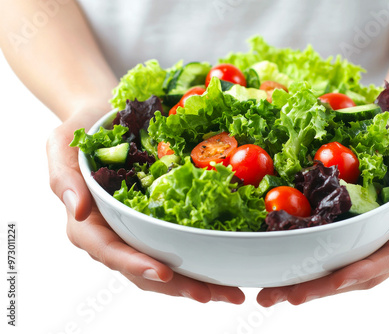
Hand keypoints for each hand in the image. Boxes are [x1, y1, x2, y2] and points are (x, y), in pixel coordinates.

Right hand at [47, 109, 244, 303]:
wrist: (109, 118)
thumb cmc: (83, 131)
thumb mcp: (63, 144)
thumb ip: (63, 177)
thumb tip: (76, 211)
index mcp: (90, 225)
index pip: (111, 251)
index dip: (135, 264)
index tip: (164, 272)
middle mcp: (117, 235)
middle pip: (145, 269)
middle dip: (179, 286)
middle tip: (213, 295)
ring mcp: (141, 231)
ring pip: (167, 266)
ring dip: (198, 282)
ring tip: (231, 292)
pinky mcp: (162, 221)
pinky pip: (181, 244)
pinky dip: (203, 257)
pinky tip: (229, 266)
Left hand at [256, 101, 388, 305]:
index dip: (366, 269)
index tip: (337, 278)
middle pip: (359, 272)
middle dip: (324, 287)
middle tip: (288, 296)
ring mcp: (367, 234)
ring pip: (340, 268)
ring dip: (307, 283)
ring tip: (272, 294)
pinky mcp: (346, 225)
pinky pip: (327, 248)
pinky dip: (304, 260)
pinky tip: (278, 268)